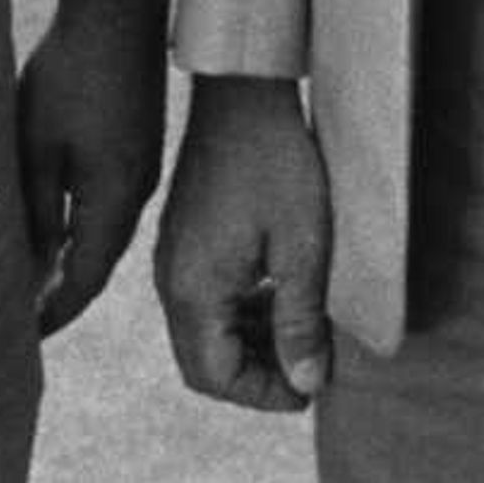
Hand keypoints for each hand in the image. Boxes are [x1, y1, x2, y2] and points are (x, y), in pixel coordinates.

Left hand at [17, 0, 170, 335]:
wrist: (122, 8)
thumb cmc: (71, 72)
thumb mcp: (37, 147)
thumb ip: (34, 211)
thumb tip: (29, 266)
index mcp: (115, 198)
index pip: (85, 279)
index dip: (53, 313)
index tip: (21, 338)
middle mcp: (138, 190)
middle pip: (99, 261)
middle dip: (62, 293)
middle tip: (22, 320)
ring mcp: (143, 166)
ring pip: (105, 232)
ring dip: (72, 259)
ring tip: (32, 280)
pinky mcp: (139, 144)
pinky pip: (111, 204)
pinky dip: (83, 227)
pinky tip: (56, 226)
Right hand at [153, 72, 333, 410]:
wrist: (242, 91)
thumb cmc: (276, 160)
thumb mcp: (302, 246)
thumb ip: (301, 320)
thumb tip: (308, 382)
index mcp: (193, 290)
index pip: (217, 377)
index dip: (265, 392)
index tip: (312, 384)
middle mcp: (171, 282)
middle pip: (205, 362)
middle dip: (257, 373)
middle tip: (310, 363)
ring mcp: (172, 259)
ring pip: (205, 332)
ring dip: (251, 342)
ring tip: (302, 330)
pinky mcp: (182, 239)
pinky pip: (205, 299)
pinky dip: (240, 311)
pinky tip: (279, 294)